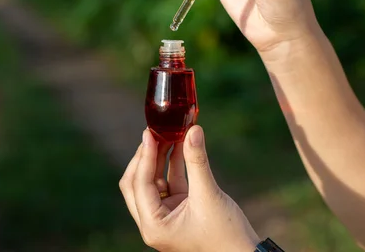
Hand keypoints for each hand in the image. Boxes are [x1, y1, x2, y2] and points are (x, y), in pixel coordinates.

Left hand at [119, 126, 258, 251]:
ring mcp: (164, 216)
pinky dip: (173, 165)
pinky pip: (169, 183)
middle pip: (137, 183)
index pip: (140, 184)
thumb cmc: (227, 234)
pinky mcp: (177, 210)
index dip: (144, 156)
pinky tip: (180, 145)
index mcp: (154, 225)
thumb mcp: (209, 195)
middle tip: (154, 133)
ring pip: (152, 181)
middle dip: (146, 157)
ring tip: (168, 133)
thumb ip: (197, 161)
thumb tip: (193, 130)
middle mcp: (153, 223)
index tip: (149, 133)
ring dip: (159, 158)